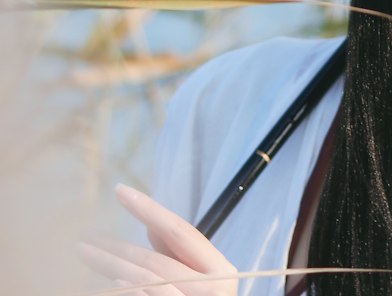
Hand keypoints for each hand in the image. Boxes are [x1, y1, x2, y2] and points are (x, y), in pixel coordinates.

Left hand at [78, 184, 238, 295]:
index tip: (121, 191)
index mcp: (221, 267)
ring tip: (88, 256)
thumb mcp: (202, 280)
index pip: (181, 231)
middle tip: (84, 241)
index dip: (149, 209)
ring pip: (152, 280)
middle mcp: (214, 286)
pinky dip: (134, 292)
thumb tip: (151, 231)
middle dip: (118, 248)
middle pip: (158, 259)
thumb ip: (179, 256)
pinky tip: (114, 284)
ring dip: (115, 267)